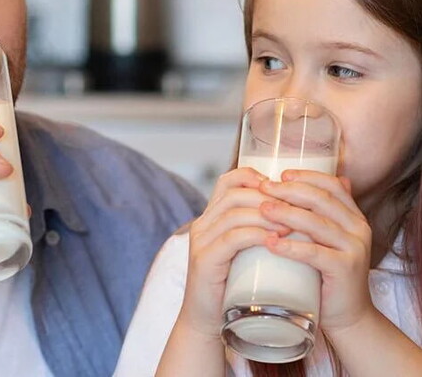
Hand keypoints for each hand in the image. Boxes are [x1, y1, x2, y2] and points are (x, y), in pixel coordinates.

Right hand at [178, 167, 290, 337]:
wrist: (207, 322)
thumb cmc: (233, 288)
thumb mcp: (245, 253)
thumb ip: (260, 234)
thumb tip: (298, 219)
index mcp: (210, 218)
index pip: (228, 181)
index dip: (256, 177)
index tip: (284, 190)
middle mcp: (202, 224)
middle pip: (234, 193)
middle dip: (269, 196)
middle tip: (297, 208)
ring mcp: (201, 242)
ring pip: (234, 213)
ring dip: (267, 215)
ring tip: (292, 224)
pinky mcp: (205, 261)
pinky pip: (232, 238)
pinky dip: (256, 234)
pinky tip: (275, 239)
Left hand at [258, 171, 374, 334]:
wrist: (346, 314)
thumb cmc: (325, 273)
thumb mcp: (321, 239)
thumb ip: (312, 215)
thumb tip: (287, 185)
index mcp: (353, 216)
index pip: (331, 186)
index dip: (305, 177)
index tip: (279, 175)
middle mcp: (358, 228)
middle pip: (321, 200)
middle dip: (290, 191)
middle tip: (263, 188)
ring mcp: (354, 248)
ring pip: (316, 223)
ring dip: (287, 214)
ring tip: (262, 209)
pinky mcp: (345, 269)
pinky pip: (315, 253)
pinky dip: (291, 246)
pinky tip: (271, 243)